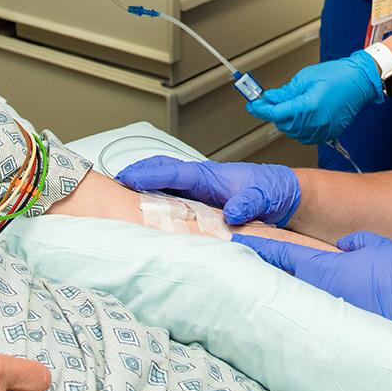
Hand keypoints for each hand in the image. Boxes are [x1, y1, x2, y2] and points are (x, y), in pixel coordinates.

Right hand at [115, 155, 299, 225]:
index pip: (172, 170)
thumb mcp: (263, 195)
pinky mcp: (200, 208)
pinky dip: (154, 208)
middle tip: (108, 188)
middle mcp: (198, 182)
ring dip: (140, 194)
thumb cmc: (272, 191)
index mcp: (208, 175)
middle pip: (159, 175)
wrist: (284, 198)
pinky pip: (172, 205)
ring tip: (116, 204)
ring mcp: (197, 195)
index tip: (126, 178)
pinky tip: (142, 220)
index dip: (148, 173)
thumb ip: (248, 201)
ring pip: (162, 190)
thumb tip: (232, 212)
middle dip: (134, 178)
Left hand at [232, 230, 391, 325]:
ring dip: (293, 291)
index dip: (259, 245)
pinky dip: (312, 309)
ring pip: (302, 297)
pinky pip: (319, 314)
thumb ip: (354, 243)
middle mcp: (317, 291)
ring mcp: (327, 313)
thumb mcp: (374, 244)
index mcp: (321, 267)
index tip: (239, 241)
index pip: (281, 254)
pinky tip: (318, 308)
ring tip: (284, 287)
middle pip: (285, 279)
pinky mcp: (339, 328)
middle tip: (253, 264)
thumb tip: (345, 248)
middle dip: (270, 271)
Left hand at [244, 50, 383, 143]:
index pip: (276, 113)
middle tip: (267, 102)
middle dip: (273, 114)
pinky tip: (299, 116)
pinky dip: (298, 128)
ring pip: (293, 133)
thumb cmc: (338, 75)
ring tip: (286, 107)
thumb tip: (270, 98)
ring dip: (285, 122)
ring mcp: (323, 130)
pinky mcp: (329, 133)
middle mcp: (315, 122)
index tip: (253, 105)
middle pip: (283, 124)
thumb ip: (285, 91)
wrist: (360, 81)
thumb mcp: (306, 77)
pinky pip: (306, 136)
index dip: (261, 109)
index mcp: (308, 106)